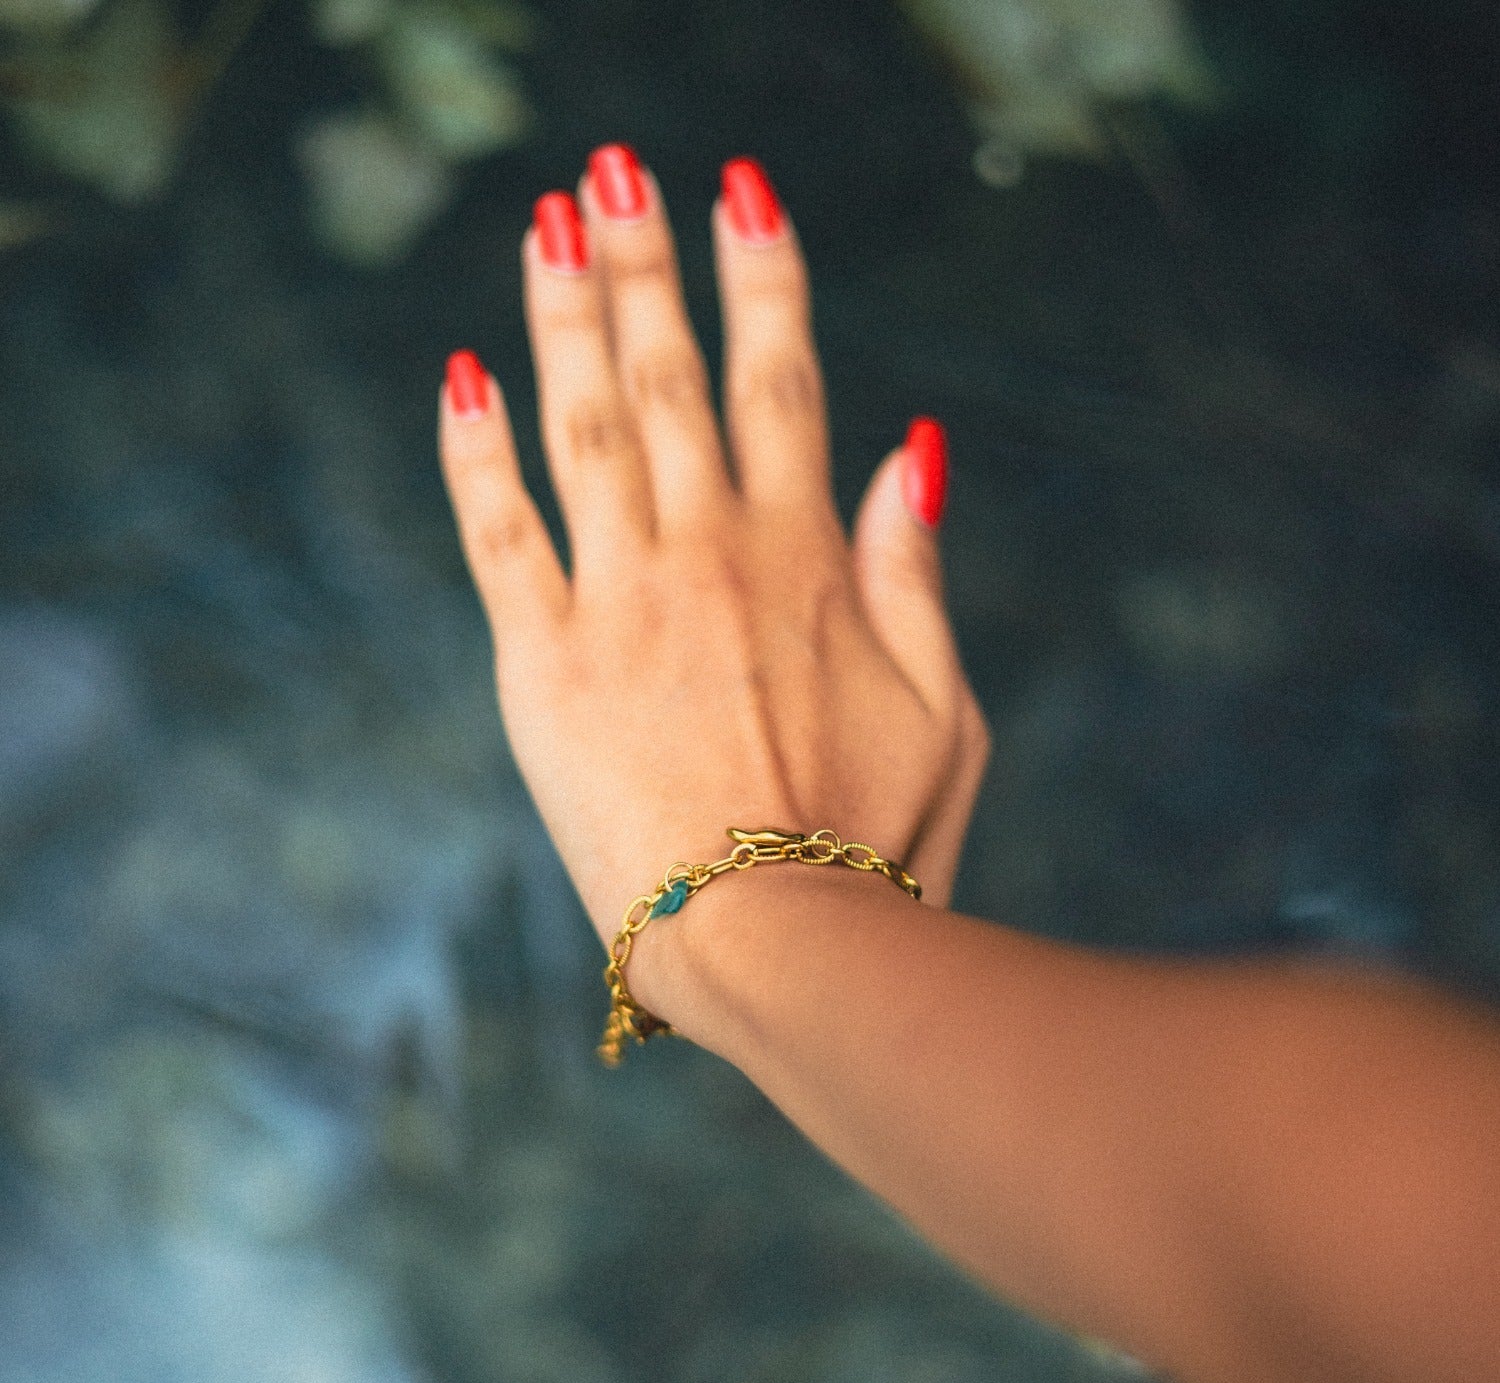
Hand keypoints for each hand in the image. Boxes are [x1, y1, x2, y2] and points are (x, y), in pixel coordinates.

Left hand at [438, 146, 988, 1019]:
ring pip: (583, 424)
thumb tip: (917, 445)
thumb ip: (920, 573)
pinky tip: (462, 375)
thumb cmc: (877, 841)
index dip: (762, 277)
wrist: (773, 944)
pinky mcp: (544, 666)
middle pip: (668, 375)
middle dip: (645, 261)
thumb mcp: (948, 709)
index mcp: (809, 559)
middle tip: (616, 172)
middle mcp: (709, 554)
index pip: (782, 381)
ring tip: (548, 225)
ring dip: (564, 315)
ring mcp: (619, 603)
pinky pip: (499, 532)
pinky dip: (477, 449)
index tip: (739, 192)